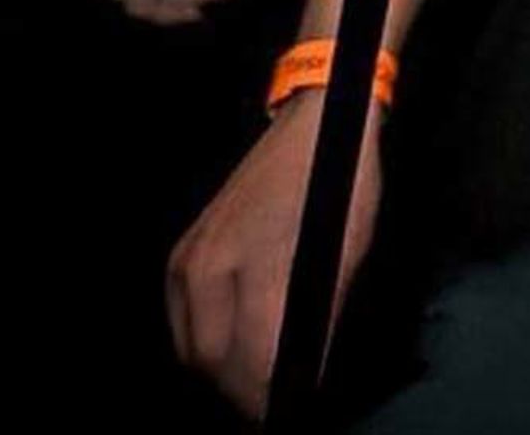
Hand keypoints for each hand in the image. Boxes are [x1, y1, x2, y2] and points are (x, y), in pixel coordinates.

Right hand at [169, 96, 379, 420]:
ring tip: (253, 386)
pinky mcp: (181, 252)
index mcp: (261, 265)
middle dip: (242, 393)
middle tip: (270, 407)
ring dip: (219, 373)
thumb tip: (307, 370)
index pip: (256, 360)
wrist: (314, 123)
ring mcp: (190, 258)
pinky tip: (229, 350)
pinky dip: (203, 343)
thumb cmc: (343, 183)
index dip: (270, 397)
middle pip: (214, 362)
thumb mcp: (348, 252)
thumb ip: (320, 316)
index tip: (284, 414)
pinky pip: (182, 319)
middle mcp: (213, 266)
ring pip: (192, 346)